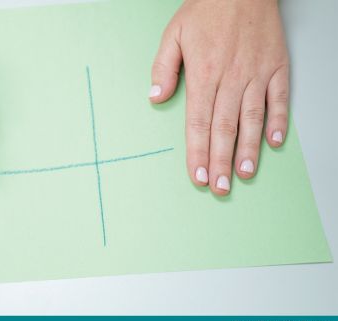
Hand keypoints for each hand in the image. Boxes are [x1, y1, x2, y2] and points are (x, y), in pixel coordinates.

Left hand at [149, 0, 288, 195]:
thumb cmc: (207, 9)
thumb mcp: (174, 34)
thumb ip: (163, 68)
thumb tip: (155, 98)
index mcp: (203, 74)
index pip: (198, 122)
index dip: (198, 152)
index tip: (198, 175)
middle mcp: (230, 78)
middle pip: (224, 127)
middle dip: (220, 160)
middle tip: (219, 187)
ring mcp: (256, 74)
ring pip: (252, 118)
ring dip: (248, 149)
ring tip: (244, 174)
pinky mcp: (276, 67)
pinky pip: (279, 98)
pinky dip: (278, 121)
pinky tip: (274, 142)